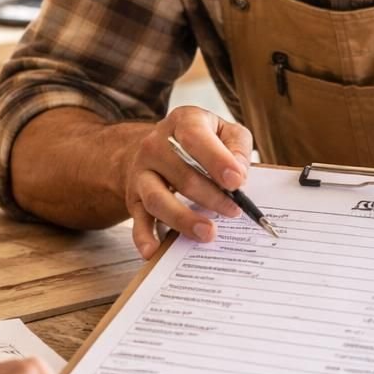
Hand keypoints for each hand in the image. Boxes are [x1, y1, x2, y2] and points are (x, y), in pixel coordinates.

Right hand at [122, 105, 253, 258]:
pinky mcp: (134, 199)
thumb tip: (239, 174)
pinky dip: (144, 238)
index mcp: (182, 122)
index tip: (237, 182)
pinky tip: (155, 251)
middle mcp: (155, 146)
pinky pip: (138, 220)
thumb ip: (237, 146)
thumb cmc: (199, 142)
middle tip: (234, 211)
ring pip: (157, 199)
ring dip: (184, 219)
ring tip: (208, 232)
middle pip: (181, 175)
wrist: (156, 148)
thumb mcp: (223, 131)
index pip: (195, 138)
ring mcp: (141, 173)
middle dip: (211, 196)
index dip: (217, 160)